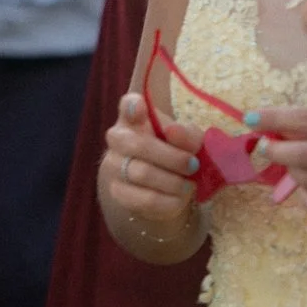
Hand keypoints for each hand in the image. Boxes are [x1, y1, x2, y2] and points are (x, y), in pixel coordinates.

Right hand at [101, 90, 204, 229]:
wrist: (160, 187)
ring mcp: (114, 165)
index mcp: (134, 119)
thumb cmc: (175, 155)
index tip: (141, 106)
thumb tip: (173, 131)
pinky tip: (179, 198)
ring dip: (173, 182)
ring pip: (142, 173)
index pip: (128, 106)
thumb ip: (187, 135)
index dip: (133, 106)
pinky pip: (145, 199)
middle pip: (138, 145)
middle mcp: (118, 139)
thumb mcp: (189, 142)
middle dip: (172, 157)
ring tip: (189, 185)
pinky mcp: (118, 192)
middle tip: (193, 165)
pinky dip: (168, 201)